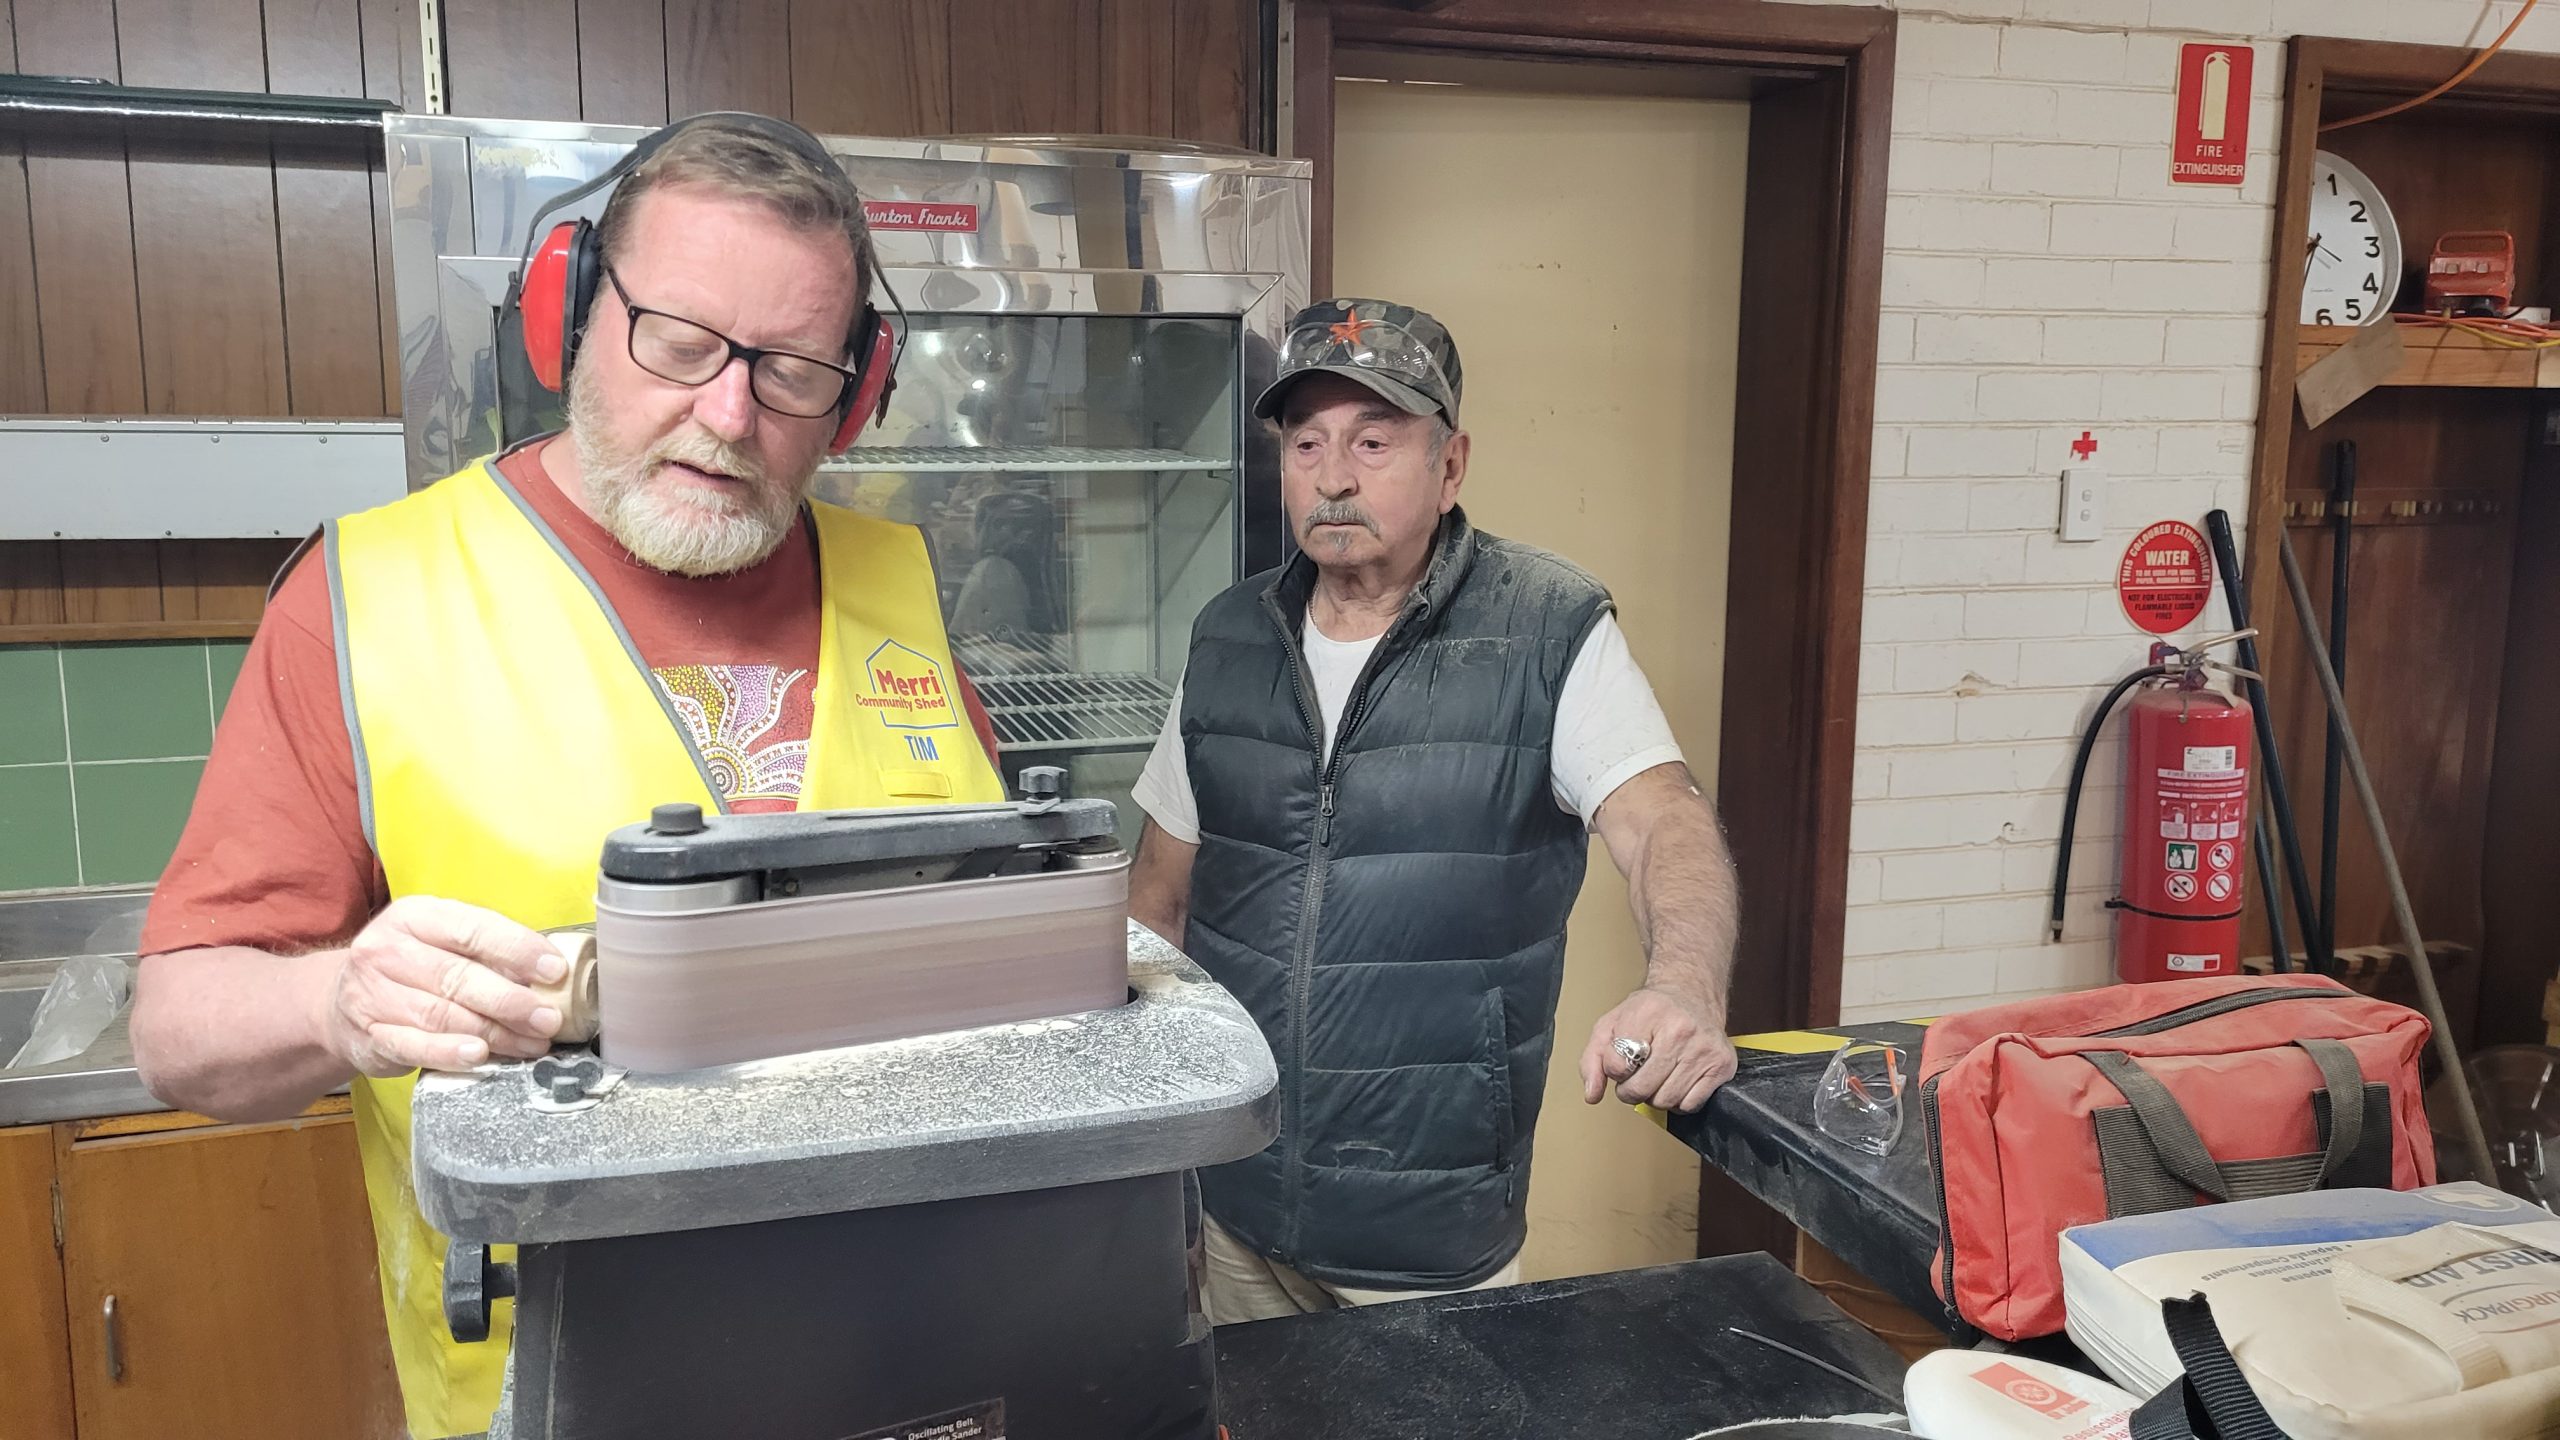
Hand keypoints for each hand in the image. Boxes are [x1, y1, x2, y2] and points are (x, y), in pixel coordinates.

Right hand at [320, 896, 564, 1076]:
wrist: (339, 1002)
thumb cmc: (411, 968)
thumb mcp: (442, 943)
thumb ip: (487, 952)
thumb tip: (549, 974)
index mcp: (415, 916)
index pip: (471, 929)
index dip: (517, 949)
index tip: (554, 971)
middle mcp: (388, 950)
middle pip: (457, 977)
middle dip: (511, 1001)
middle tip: (548, 1019)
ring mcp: (372, 993)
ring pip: (441, 1015)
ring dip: (494, 1033)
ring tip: (531, 1043)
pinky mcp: (368, 1034)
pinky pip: (414, 1046)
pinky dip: (449, 1053)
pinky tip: (480, 1056)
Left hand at [1580, 985, 1736, 1112]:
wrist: (1692, 993)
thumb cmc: (1650, 1011)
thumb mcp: (1611, 1024)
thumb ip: (1593, 1059)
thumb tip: (1592, 1095)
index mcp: (1648, 1014)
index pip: (1617, 1065)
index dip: (1615, 1069)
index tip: (1624, 1060)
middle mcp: (1680, 1030)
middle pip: (1641, 1089)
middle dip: (1632, 1089)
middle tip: (1638, 1074)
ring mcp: (1704, 1049)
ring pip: (1666, 1100)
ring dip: (1656, 1095)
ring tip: (1658, 1075)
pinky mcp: (1722, 1065)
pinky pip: (1690, 1105)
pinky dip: (1680, 1100)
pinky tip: (1677, 1080)